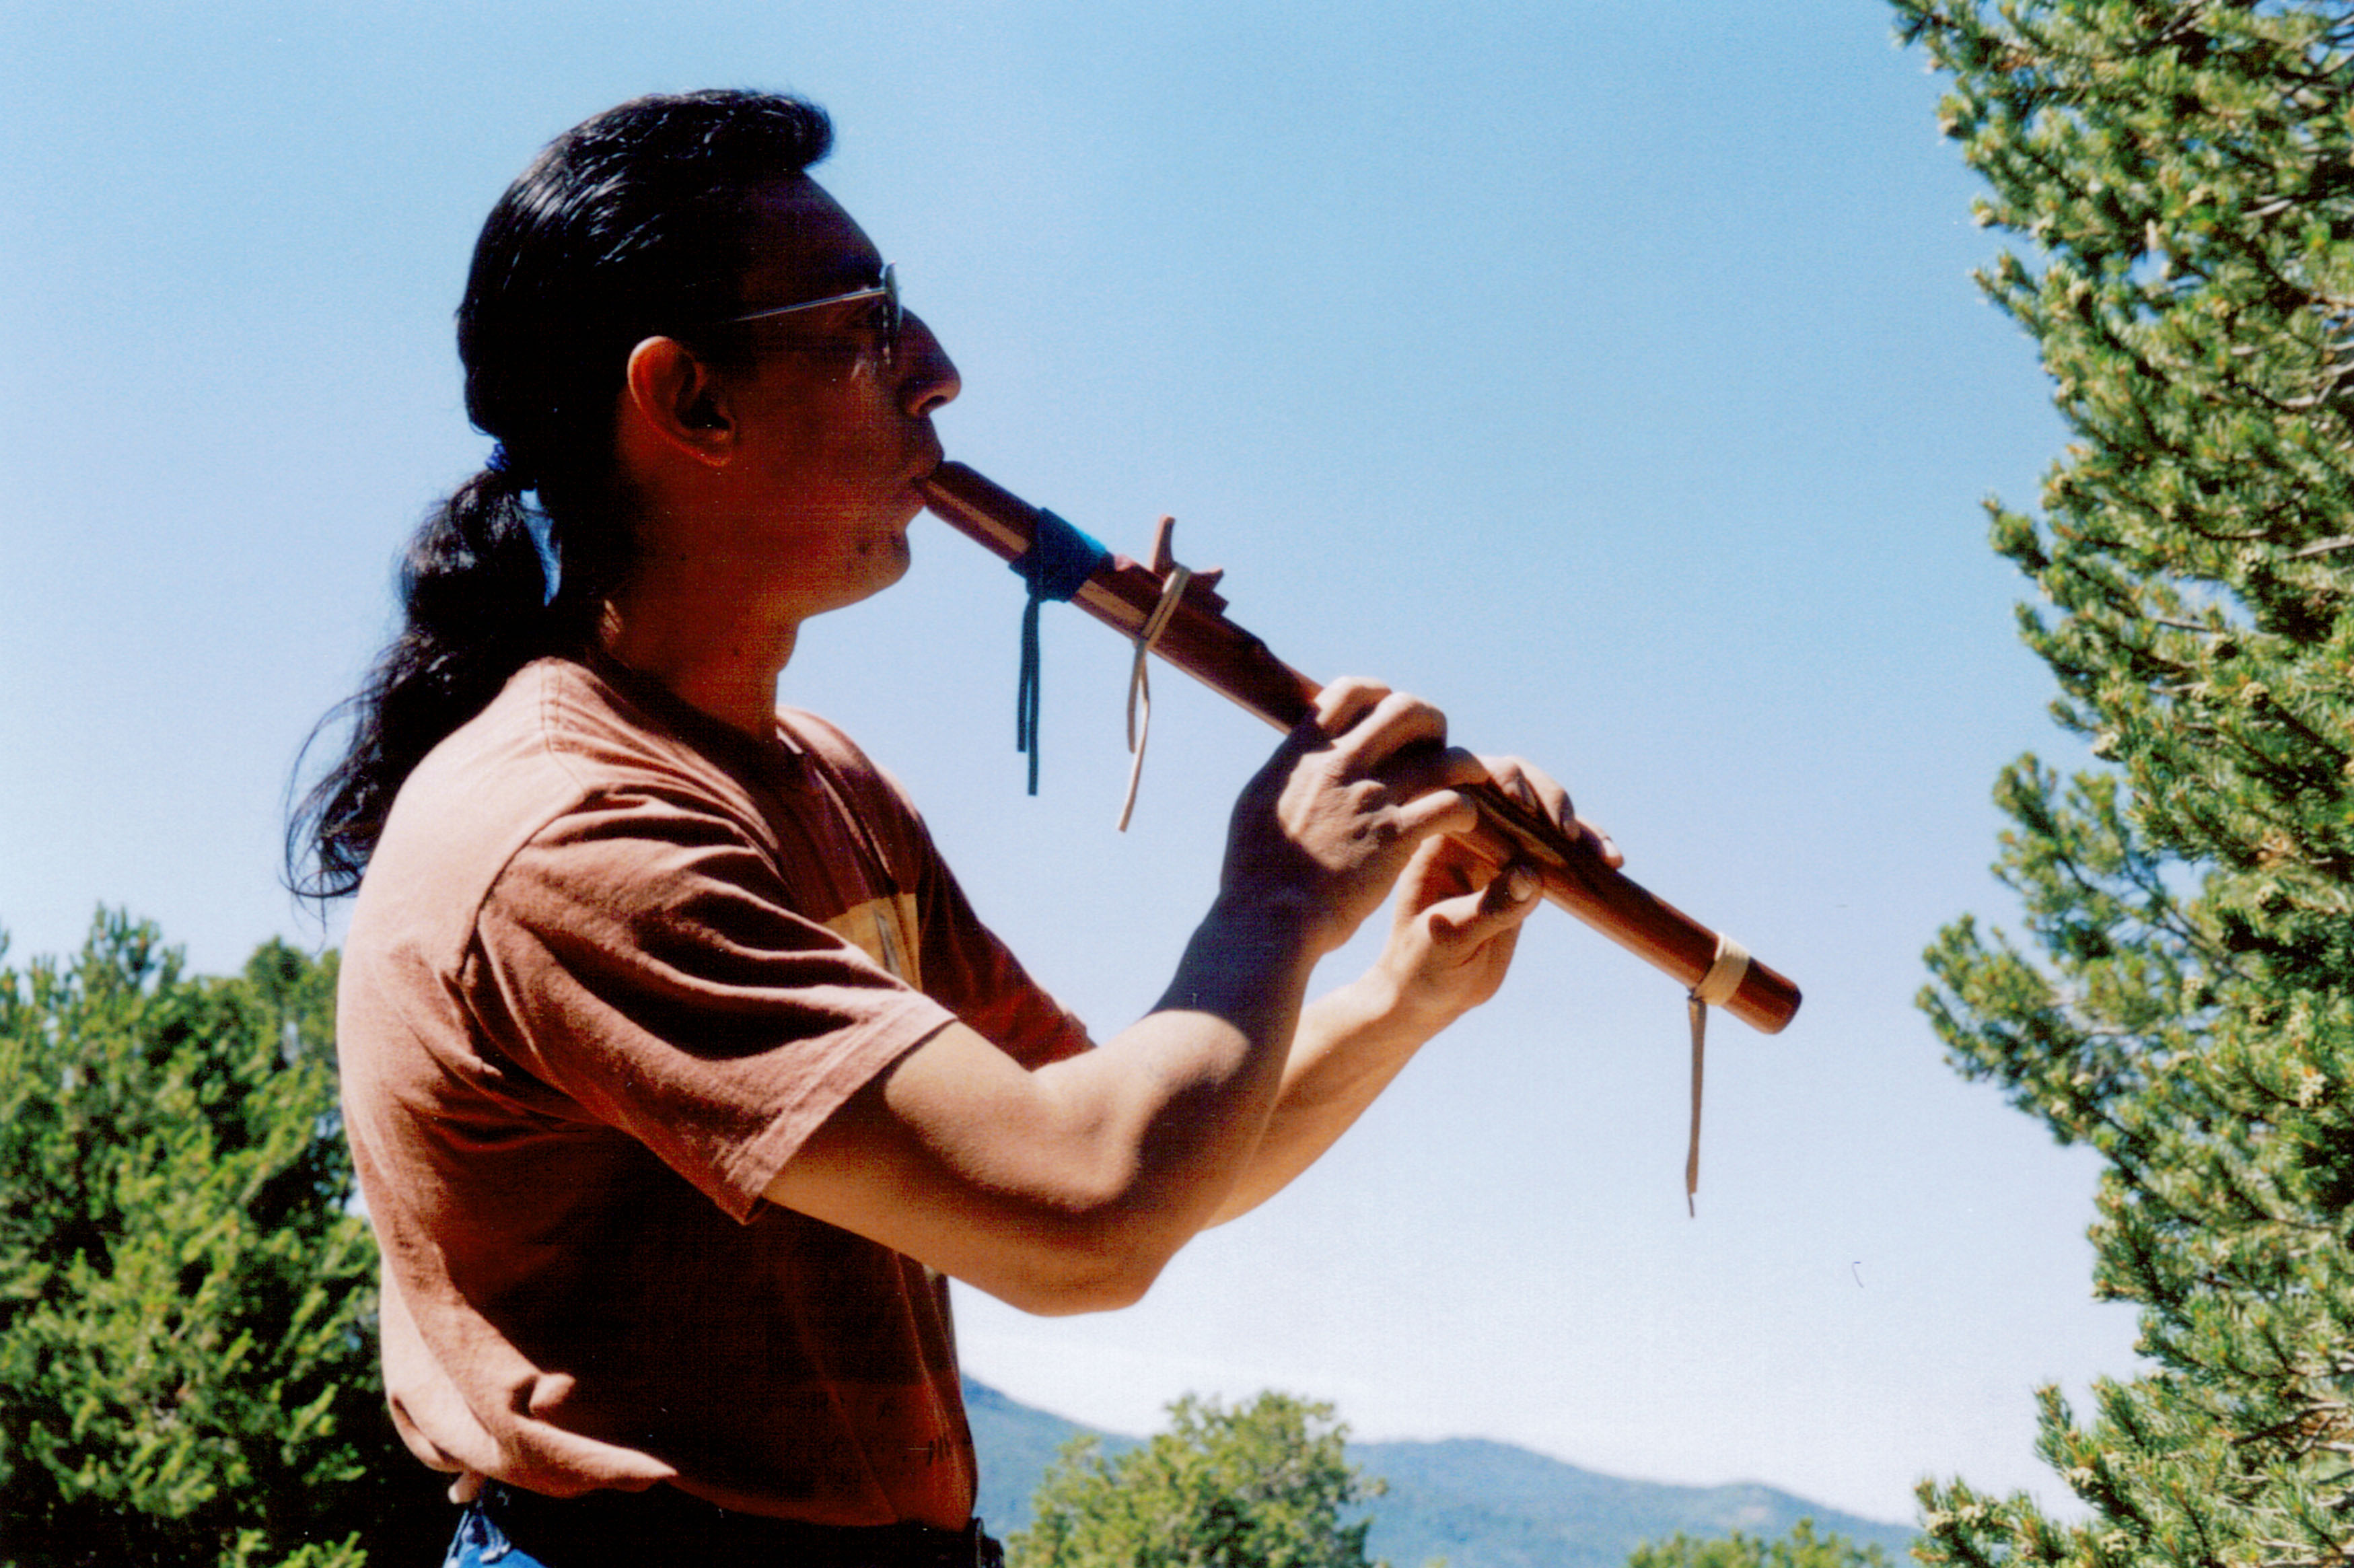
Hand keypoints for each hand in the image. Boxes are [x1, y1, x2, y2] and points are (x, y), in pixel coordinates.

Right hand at [1219, 678, 1484, 957]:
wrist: (1268, 918)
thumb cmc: (1255, 873)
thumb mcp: (1257, 803)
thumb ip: (1285, 773)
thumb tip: (1297, 756)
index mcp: (1305, 753)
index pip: (1350, 691)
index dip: (1380, 695)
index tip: (1389, 718)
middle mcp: (1342, 765)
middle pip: (1407, 710)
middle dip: (1431, 723)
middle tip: (1434, 749)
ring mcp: (1372, 798)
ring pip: (1444, 756)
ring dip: (1464, 765)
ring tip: (1467, 782)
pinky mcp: (1396, 836)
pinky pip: (1453, 804)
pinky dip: (1467, 810)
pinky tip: (1462, 824)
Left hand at [1372, 755, 1618, 1025]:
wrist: (1432, 994)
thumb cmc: (1422, 965)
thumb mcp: (1450, 940)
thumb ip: (1489, 908)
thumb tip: (1531, 875)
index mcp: (1436, 834)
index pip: (1468, 784)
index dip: (1500, 781)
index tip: (1523, 805)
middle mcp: (1468, 831)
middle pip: (1513, 784)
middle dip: (1546, 796)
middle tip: (1566, 829)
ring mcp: (1501, 847)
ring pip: (1544, 812)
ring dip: (1577, 823)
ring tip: (1601, 853)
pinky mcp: (1528, 868)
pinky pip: (1563, 848)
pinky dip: (1588, 848)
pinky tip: (1612, 861)